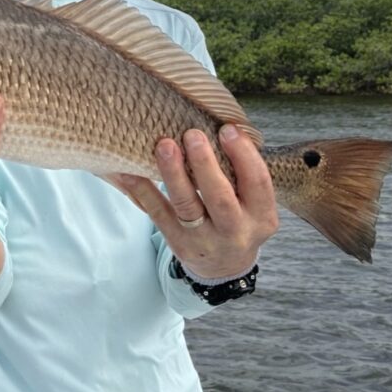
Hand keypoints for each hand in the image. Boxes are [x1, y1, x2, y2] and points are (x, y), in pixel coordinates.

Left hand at [118, 124, 277, 278]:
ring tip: (164, 146)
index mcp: (262, 216)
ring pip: (186, 206)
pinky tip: (129, 171)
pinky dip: (143, 191)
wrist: (224, 267)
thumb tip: (217, 124)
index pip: (258, 183)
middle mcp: (236, 231)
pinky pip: (158, 214)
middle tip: (192, 134)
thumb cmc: (238, 218)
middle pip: (220, 198)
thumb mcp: (253, 204)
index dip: (244, 154)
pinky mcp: (178, 243)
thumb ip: (241, 173)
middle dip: (205, 164)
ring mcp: (205, 240)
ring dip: (173, 173)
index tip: (226, 129)